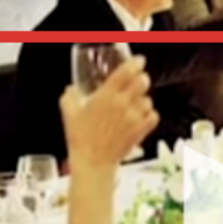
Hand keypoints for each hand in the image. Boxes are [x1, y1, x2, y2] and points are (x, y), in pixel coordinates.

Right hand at [61, 56, 158, 171]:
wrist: (93, 162)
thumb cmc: (80, 139)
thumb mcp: (69, 113)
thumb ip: (70, 97)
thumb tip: (71, 90)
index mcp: (106, 95)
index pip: (127, 71)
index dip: (135, 63)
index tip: (138, 61)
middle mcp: (123, 104)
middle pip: (143, 81)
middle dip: (141, 79)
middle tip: (136, 82)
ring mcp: (134, 118)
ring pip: (148, 100)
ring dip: (143, 99)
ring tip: (134, 104)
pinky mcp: (140, 131)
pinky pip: (153, 116)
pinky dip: (149, 115)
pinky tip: (141, 117)